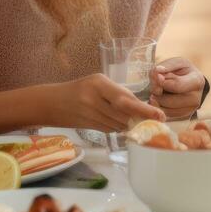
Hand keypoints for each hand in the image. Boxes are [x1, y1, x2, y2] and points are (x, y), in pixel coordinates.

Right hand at [50, 74, 164, 131]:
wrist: (50, 103)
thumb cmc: (78, 88)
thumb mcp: (97, 82)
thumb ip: (117, 92)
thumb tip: (141, 106)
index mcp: (98, 84)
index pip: (125, 100)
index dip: (143, 110)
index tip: (159, 115)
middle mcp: (94, 100)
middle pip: (124, 115)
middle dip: (141, 119)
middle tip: (157, 121)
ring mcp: (90, 115)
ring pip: (119, 124)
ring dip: (131, 124)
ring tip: (141, 121)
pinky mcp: (89, 127)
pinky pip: (111, 128)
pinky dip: (119, 126)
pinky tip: (121, 123)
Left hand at [149, 57, 204, 118]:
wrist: (191, 83)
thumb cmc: (183, 71)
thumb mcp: (178, 63)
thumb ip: (167, 65)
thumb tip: (157, 72)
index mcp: (197, 81)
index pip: (176, 85)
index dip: (162, 81)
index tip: (157, 76)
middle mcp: (196, 98)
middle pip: (168, 101)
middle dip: (157, 93)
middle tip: (154, 85)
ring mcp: (190, 110)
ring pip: (165, 110)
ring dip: (156, 100)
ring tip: (157, 92)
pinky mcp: (182, 117)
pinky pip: (164, 115)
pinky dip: (158, 107)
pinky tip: (159, 99)